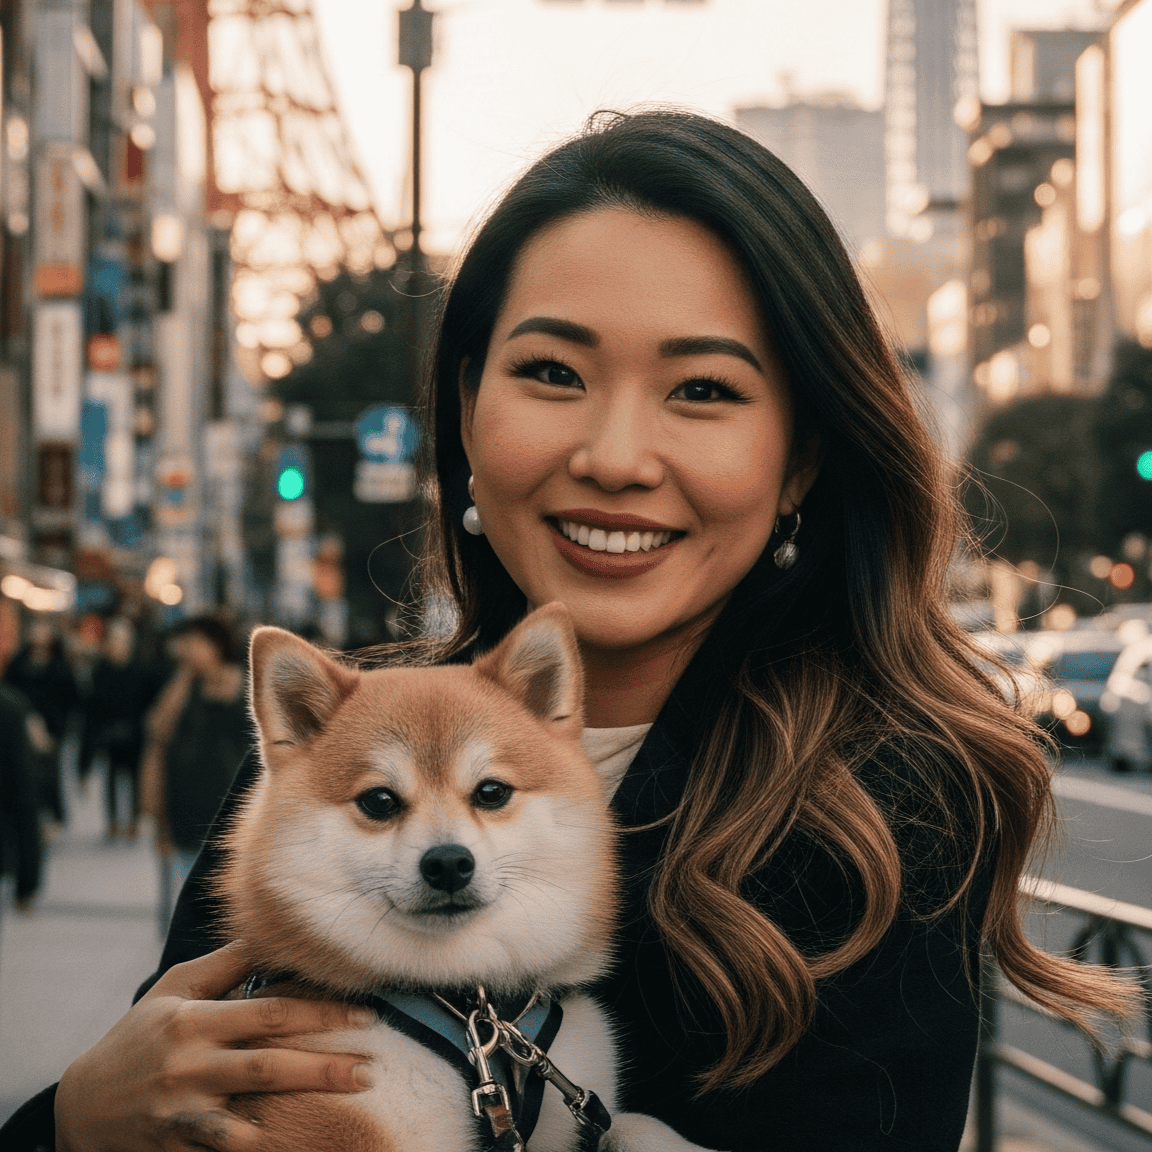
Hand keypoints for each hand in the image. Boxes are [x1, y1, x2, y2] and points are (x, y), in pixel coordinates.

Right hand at [54, 943, 375, 1151]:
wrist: (81, 1108)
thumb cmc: (139, 1035)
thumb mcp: (175, 988)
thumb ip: (227, 964)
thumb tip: (273, 931)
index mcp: (194, 1019)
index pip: (270, 1012)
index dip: (321, 1013)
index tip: (365, 1014)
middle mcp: (190, 1066)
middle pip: (269, 1065)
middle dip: (325, 1066)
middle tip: (371, 1066)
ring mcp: (184, 1112)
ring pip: (252, 1114)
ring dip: (303, 1106)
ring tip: (351, 1097)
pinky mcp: (179, 1145)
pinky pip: (227, 1147)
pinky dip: (258, 1143)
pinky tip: (295, 1139)